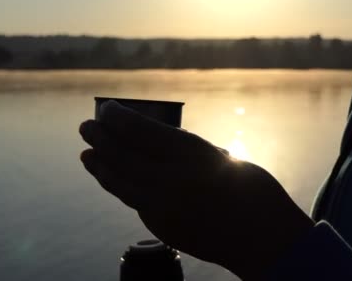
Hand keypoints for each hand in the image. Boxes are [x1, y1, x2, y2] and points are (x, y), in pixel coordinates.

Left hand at [79, 101, 313, 279]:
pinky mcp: (163, 228)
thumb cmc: (254, 191)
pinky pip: (133, 202)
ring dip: (100, 166)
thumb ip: (187, 151)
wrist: (266, 241)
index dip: (118, 117)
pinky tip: (110, 178)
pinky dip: (118, 186)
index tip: (107, 109)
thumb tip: (155, 143)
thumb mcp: (223, 157)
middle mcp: (172, 179)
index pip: (140, 130)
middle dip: (100, 138)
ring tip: (86, 154)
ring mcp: (164, 207)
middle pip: (123, 155)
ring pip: (120, 182)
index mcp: (192, 154)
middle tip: (85, 127)